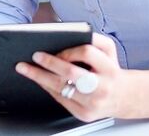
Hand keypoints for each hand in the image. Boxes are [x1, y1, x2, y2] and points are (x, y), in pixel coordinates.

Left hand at [15, 32, 131, 121]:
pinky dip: (48, 88)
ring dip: (40, 78)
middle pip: (71, 73)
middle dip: (49, 64)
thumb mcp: (108, 49)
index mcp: (109, 68)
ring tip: (25, 69)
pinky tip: (39, 80)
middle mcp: (103, 87)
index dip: (69, 50)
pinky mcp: (84, 114)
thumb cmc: (109, 69)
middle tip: (34, 56)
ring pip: (62, 89)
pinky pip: (61, 100)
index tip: (54, 48)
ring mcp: (93, 103)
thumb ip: (92, 38)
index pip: (87, 53)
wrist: (123, 96)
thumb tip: (65, 34)